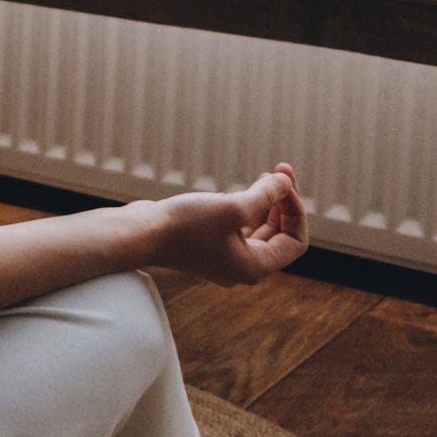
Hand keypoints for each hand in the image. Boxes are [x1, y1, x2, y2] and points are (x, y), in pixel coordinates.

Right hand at [147, 163, 308, 286]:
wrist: (141, 234)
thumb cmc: (185, 225)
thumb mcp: (232, 207)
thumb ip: (265, 195)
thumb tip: (285, 182)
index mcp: (255, 266)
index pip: (295, 241)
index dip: (296, 210)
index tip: (284, 183)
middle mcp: (243, 266)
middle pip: (279, 234)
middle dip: (283, 202)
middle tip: (280, 170)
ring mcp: (225, 257)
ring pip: (260, 229)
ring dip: (267, 203)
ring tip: (266, 176)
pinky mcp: (209, 245)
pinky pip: (239, 227)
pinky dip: (247, 208)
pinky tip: (241, 190)